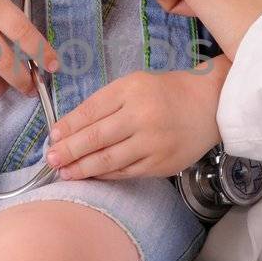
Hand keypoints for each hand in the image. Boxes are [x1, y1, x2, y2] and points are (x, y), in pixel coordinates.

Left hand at [44, 63, 228, 179]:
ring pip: (109, 159)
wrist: (210, 104)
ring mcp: (153, 142)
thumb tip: (70, 127)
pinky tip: (92, 176)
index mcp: (131, 90)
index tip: (53, 137)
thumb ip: (104, 103)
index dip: (68, 127)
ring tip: (65, 172)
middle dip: (69, 150)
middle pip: (96, 137)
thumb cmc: (167, 93)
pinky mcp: (162, 163)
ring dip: (83, 168)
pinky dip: (106, 175)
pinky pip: (126, 172)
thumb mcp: (134, 85)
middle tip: (51, 159)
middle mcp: (142, 116)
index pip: (90, 111)